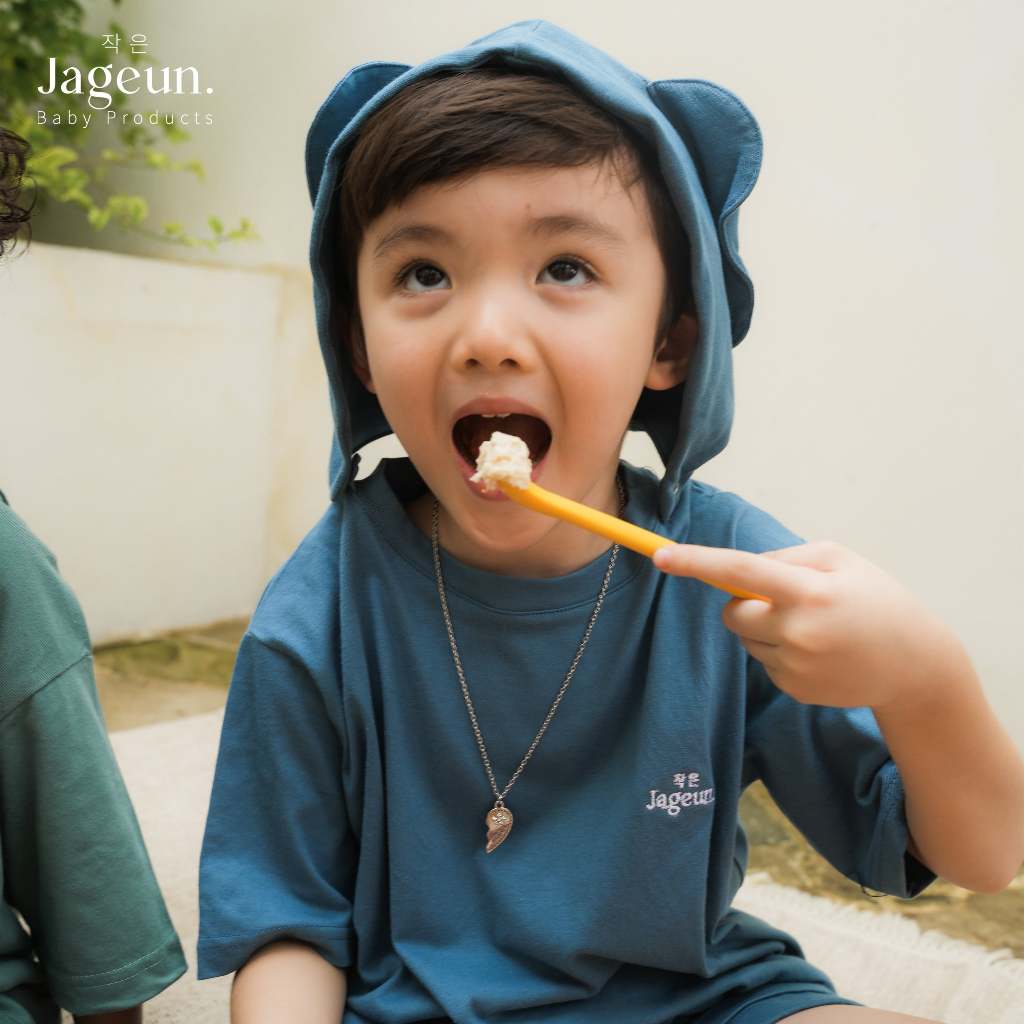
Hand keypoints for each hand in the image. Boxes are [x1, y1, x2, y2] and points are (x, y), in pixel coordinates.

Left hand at [652, 540, 959, 710]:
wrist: (915, 666)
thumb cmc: (875, 600)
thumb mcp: (839, 561)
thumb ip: (784, 559)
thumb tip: (738, 570)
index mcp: (808, 591)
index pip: (740, 570)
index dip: (697, 562)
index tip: (660, 556)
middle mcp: (797, 631)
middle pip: (732, 611)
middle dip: (744, 602)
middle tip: (783, 600)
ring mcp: (794, 665)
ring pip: (746, 638)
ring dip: (764, 628)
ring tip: (813, 628)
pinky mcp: (792, 689)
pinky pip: (763, 661)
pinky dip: (780, 652)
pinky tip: (818, 653)